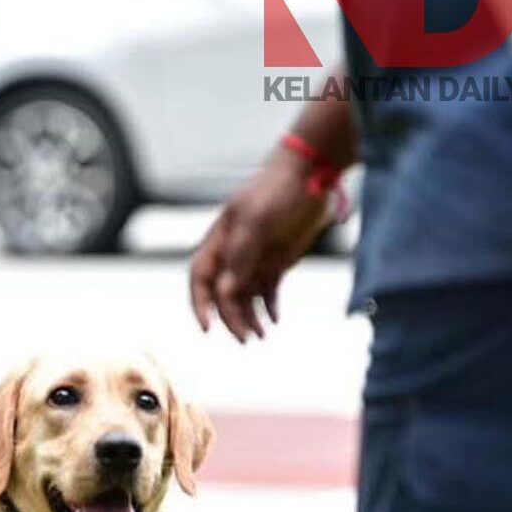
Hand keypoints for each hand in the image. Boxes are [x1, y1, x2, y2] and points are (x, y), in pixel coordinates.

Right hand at [189, 147, 333, 341]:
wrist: (312, 173)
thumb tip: (226, 292)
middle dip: (230, 318)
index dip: (200, 304)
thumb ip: (239, 256)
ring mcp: (255, 258)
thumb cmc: (277, 190)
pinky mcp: (277, 261)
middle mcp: (233, 253)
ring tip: (261, 335)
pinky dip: (269, 307)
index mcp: (219, 240)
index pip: (200, 279)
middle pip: (223, 295)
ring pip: (245, 297)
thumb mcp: (256, 220)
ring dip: (249, 317)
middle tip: (245, 338)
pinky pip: (268, 292)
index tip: (208, 328)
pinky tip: (274, 320)